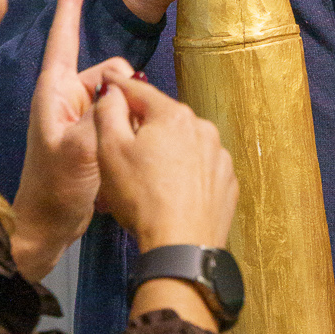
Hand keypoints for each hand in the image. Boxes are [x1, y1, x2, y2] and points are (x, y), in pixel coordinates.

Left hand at [9, 0, 134, 283]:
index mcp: (54, 92)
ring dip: (127, 115)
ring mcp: (78, 119)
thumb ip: (100, 114)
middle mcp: (65, 99)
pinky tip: (123, 159)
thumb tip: (120, 87)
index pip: (64, 39)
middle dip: (124, 90)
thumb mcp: (78, 150)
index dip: (70, 6)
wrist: (47, 229)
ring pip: (118, 97)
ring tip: (121, 151)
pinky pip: (118, 119)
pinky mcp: (90, 138)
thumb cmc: (54, 190)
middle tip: (124, 130)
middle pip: (108, 72)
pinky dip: (125, 130)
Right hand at [94, 74, 236, 254]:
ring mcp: (219, 156)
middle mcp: (202, 128)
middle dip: (144, 129)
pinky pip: (201, 169)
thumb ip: (108, 112)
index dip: (119, 89)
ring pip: (184, 144)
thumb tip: (111, 92)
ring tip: (149, 181)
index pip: (139, 91)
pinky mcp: (227, 182)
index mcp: (173, 115)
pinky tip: (171, 194)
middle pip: (164, 119)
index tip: (109, 87)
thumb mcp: (110, 151)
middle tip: (124, 153)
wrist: (181, 247)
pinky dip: (186, 175)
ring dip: (167, 153)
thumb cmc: (143, 200)